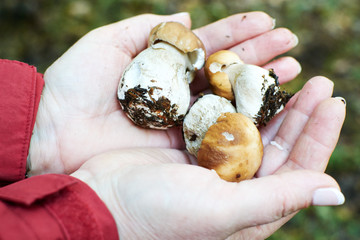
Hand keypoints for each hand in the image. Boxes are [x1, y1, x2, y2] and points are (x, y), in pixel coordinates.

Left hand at [29, 12, 299, 174]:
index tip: (268, 22)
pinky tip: (269, 108)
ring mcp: (181, 123)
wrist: (51, 135)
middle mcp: (179, 96)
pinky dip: (244, 120)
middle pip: (226, 73)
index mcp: (165, 69)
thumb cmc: (73, 86)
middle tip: (292, 45)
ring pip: (229, 102)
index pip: (209, 48)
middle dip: (260, 57)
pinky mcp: (178, 149)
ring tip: (293, 70)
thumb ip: (147, 30)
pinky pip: (217, 131)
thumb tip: (187, 16)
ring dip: (261, 86)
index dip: (239, 34)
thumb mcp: (107, 45)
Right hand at [71, 76, 345, 239]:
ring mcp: (218, 166)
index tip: (332, 102)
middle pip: (282, 146)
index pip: (300, 169)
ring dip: (275, 104)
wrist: (104, 201)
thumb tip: (334, 192)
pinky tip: (250, 84)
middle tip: (319, 82)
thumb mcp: (222, 211)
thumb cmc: (159, 215)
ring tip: (292, 76)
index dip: (319, 136)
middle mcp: (241, 188)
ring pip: (258, 130)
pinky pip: (228, 121)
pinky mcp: (196, 148)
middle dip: (302, 114)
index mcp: (254, 209)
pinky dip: (241, 102)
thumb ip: (277, 199)